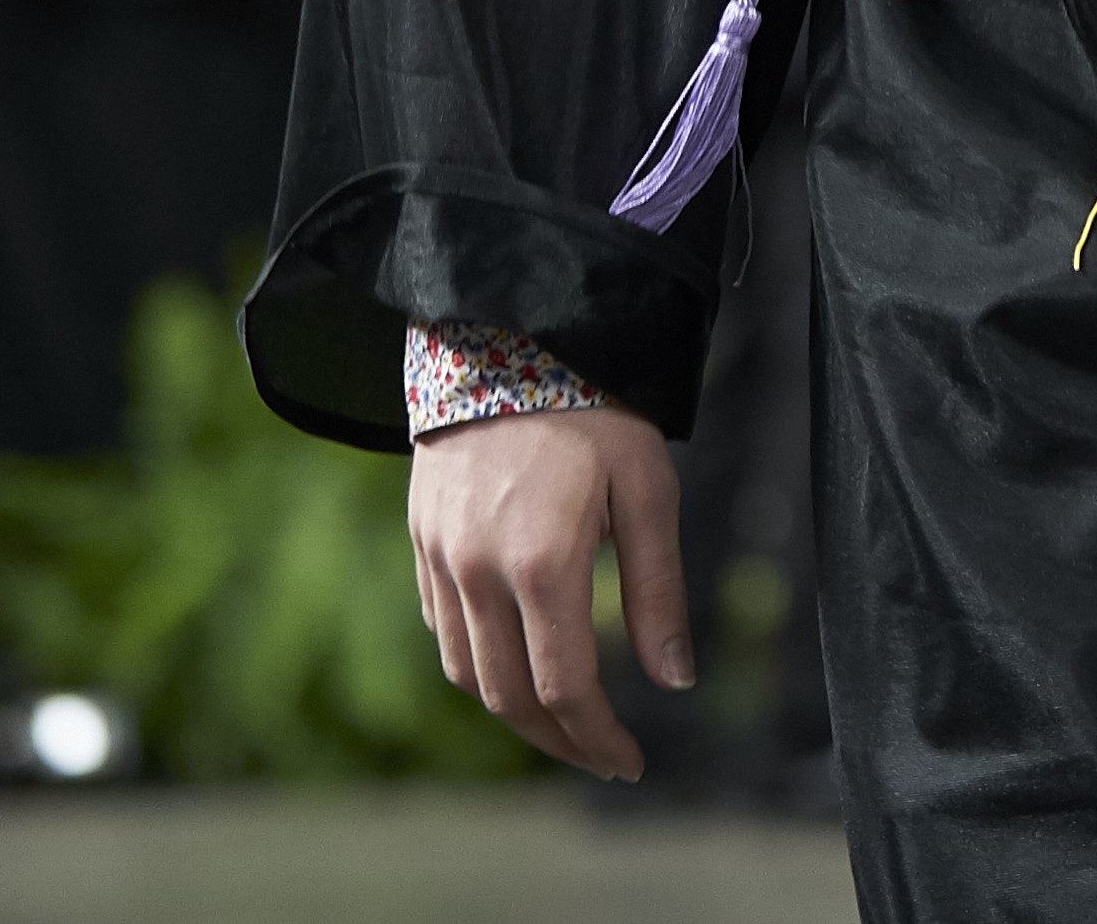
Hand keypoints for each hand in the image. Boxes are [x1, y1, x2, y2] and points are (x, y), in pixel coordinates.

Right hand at [410, 398, 690, 777]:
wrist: (509, 332)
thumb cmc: (597, 407)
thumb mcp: (649, 489)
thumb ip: (658, 590)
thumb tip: (676, 680)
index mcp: (542, 563)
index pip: (565, 687)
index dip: (599, 739)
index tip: (633, 763)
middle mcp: (479, 571)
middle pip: (508, 697)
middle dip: (559, 742)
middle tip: (603, 756)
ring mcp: (440, 557)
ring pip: (465, 672)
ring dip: (514, 711)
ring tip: (565, 721)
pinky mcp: (420, 540)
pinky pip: (441, 627)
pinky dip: (477, 661)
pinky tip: (517, 659)